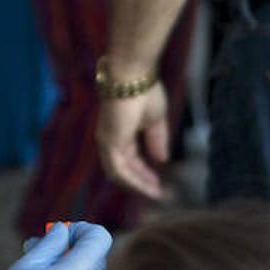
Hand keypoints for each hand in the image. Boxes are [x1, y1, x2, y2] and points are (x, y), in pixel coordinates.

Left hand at [97, 83, 169, 199]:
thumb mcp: (156, 120)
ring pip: (120, 173)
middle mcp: (109, 139)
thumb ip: (157, 140)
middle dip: (140, 181)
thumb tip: (162, 159)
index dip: (143, 172)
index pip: (130, 159)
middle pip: (123, 169)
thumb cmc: (144, 91)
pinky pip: (119, 170)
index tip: (158, 182)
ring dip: (138, 184)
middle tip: (157, 192)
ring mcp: (107, 142)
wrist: (134, 77)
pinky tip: (147, 186)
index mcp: (119, 132)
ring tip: (154, 192)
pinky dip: (133, 180)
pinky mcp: (109, 143)